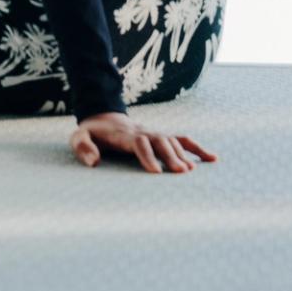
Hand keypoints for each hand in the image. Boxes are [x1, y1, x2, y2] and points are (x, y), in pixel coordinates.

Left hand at [69, 112, 214, 173]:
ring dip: (182, 154)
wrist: (104, 117)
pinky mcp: (162, 136)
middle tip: (179, 173)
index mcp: (123, 134)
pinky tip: (213, 159)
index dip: (147, 156)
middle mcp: (143, 132)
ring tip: (190, 171)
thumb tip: (94, 162)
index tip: (154, 172)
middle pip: (160, 141)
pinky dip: (198, 148)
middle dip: (170, 156)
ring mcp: (154, 133)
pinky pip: (183, 139)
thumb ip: (82, 147)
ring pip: (172, 140)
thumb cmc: (92, 133)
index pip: (138, 142)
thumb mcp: (78, 137)